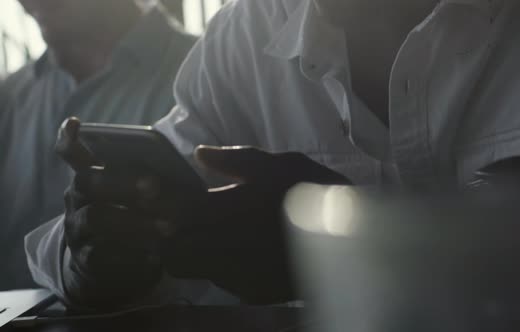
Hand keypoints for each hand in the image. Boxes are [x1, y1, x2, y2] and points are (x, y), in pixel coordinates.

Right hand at [56, 118, 172, 307]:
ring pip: (96, 218)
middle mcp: (77, 199)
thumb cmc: (131, 215)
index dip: (69, 139)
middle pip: (89, 181)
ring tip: (168, 227)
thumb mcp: (136, 194)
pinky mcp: (86, 258)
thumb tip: (190, 161)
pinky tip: (156, 255)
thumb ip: (148, 176)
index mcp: (90, 176)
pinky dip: (132, 253)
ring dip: (134, 220)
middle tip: (155, 186)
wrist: (109, 264)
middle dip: (122, 181)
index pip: (70, 153)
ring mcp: (78, 228)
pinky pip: (103, 253)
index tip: (75, 124)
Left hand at [163, 146, 349, 303]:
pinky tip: (237, 250)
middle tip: (175, 219)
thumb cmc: (315, 193)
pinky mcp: (250, 291)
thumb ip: (237, 160)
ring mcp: (237, 273)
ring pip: (189, 269)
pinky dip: (216, 265)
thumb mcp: (281, 164)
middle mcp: (225, 246)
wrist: (351, 239)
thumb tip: (200, 154)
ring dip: (188, 251)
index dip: (151, 199)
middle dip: (165, 236)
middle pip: (169, 250)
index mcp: (228, 210)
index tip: (143, 190)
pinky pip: (218, 280)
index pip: (171, 209)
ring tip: (206, 234)